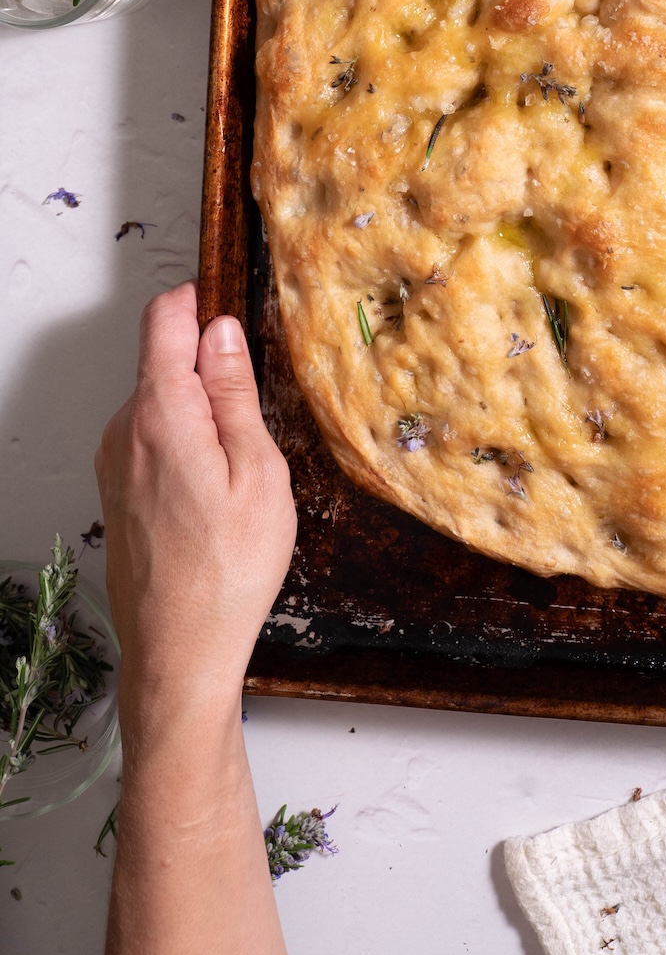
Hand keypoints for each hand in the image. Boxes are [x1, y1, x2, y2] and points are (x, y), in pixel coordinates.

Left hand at [97, 282, 293, 954]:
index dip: (203, 299)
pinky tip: (220, 489)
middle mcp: (125, 430)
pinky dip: (187, 440)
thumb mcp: (258, 472)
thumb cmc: (228, 571)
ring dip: (200, 408)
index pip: (166, 318)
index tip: (239, 304)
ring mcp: (115, 461)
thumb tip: (222, 330)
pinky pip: (152, 436)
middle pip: (163, 358)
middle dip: (210, 362)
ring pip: (160, 400)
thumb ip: (234, 393)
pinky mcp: (117, 489)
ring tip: (246, 465)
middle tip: (262, 412)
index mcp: (160, 415)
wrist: (180, 654)